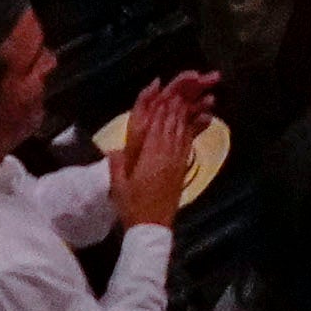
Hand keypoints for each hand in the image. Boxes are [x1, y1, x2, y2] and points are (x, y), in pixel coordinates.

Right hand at [98, 68, 223, 231]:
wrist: (152, 227)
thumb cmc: (132, 206)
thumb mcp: (119, 185)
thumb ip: (117, 164)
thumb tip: (114, 148)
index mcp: (151, 155)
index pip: (159, 124)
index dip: (164, 106)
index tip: (169, 90)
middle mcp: (168, 153)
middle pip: (174, 122)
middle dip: (180, 103)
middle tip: (190, 83)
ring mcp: (177, 160)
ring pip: (184, 130)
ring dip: (188, 112)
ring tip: (195, 96)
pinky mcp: (182, 168)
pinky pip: (188, 143)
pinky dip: (192, 129)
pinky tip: (196, 121)